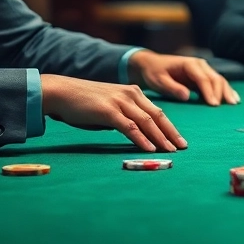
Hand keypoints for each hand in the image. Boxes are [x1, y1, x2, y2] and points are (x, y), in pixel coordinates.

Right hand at [40, 74, 186, 152]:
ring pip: (147, 122)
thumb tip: (137, 133)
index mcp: (134, 93)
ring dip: (160, 138)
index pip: (158, 112)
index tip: (179, 140)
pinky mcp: (109, 111)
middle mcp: (131, 95)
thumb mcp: (111, 107)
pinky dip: (141, 139)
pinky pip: (130, 127)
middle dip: (171, 133)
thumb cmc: (84, 103)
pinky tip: (150, 148)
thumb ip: (125, 117)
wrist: (62, 92)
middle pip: (157, 116)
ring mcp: (120, 102)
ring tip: (170, 151)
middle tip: (182, 147)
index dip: (170, 127)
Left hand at [127, 50, 238, 106]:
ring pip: (219, 80)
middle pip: (215, 79)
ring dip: (227, 91)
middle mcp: (200, 65)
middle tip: (226, 107)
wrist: (153, 65)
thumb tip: (186, 96)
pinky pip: (218, 82)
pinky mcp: (204, 76)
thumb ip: (172, 87)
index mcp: (189, 64)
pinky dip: (226, 90)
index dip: (209, 92)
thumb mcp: (159, 81)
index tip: (213, 105)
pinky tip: (234, 99)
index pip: (203, 79)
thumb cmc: (155, 73)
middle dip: (222, 93)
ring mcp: (204, 69)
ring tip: (234, 104)